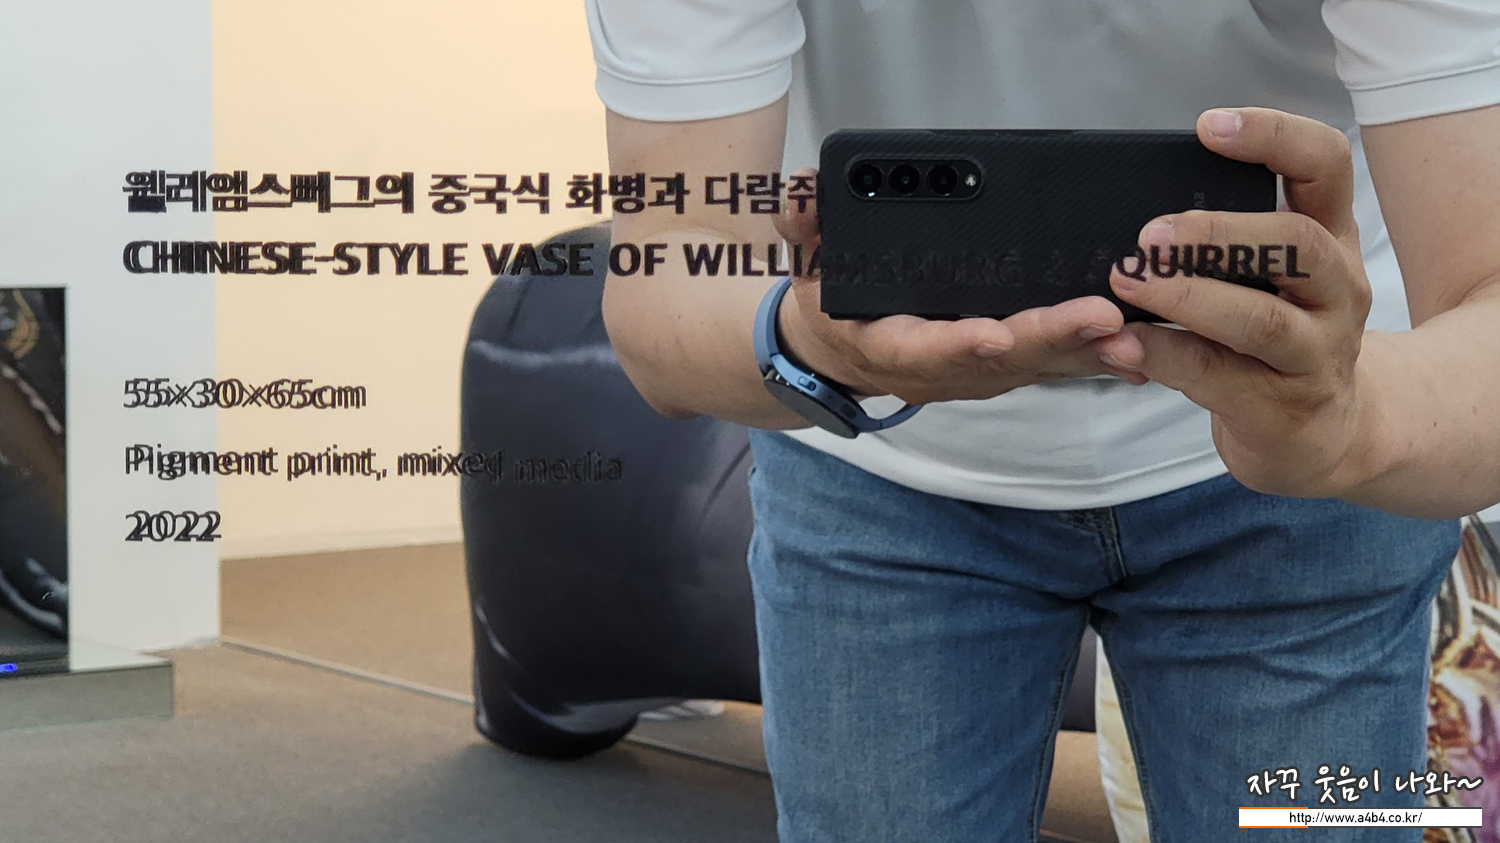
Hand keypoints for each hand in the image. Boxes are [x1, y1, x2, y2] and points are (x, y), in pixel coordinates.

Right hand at [772, 169, 1147, 405]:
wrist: (840, 353)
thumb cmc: (831, 302)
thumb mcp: (805, 261)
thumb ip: (804, 223)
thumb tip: (803, 190)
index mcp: (888, 344)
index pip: (922, 348)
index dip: (958, 344)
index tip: (992, 334)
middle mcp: (940, 369)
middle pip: (999, 360)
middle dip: (1051, 339)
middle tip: (1101, 318)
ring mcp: (978, 374)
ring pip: (1036, 368)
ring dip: (1086, 353)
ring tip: (1134, 337)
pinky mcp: (1007, 369)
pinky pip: (1053, 366)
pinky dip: (1095, 358)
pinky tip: (1141, 347)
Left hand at [1108, 107, 1375, 497]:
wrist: (1325, 435)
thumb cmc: (1278, 337)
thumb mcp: (1273, 278)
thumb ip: (1230, 239)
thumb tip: (1141, 205)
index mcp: (1331, 239)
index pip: (1326, 166)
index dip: (1273, 137)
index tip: (1208, 126)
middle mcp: (1337, 292)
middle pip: (1299, 244)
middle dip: (1219, 233)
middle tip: (1150, 234)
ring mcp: (1315, 354)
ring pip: (1261, 320)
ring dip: (1187, 297)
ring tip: (1127, 282)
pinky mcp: (1279, 408)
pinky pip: (1218, 377)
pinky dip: (1165, 356)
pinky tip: (1122, 343)